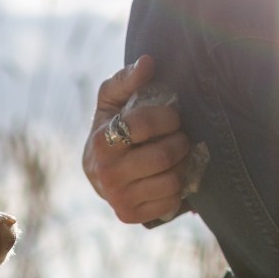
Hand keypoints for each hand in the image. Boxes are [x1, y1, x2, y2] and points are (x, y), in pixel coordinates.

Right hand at [83, 55, 192, 224]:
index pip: (144, 125)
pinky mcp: (129, 215)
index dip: (167, 117)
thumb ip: (127, 80)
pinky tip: (167, 178)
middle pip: (164, 156)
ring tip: (174, 158)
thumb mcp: (112, 101)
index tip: (171, 117)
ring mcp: (118, 198)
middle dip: (179, 142)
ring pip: (171, 181)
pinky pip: (170, 202)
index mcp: (101, 141)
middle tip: (178, 137)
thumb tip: (148, 62)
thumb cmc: (112, 129)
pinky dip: (175, 188)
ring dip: (180, 166)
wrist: (98, 172)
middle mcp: (107, 173)